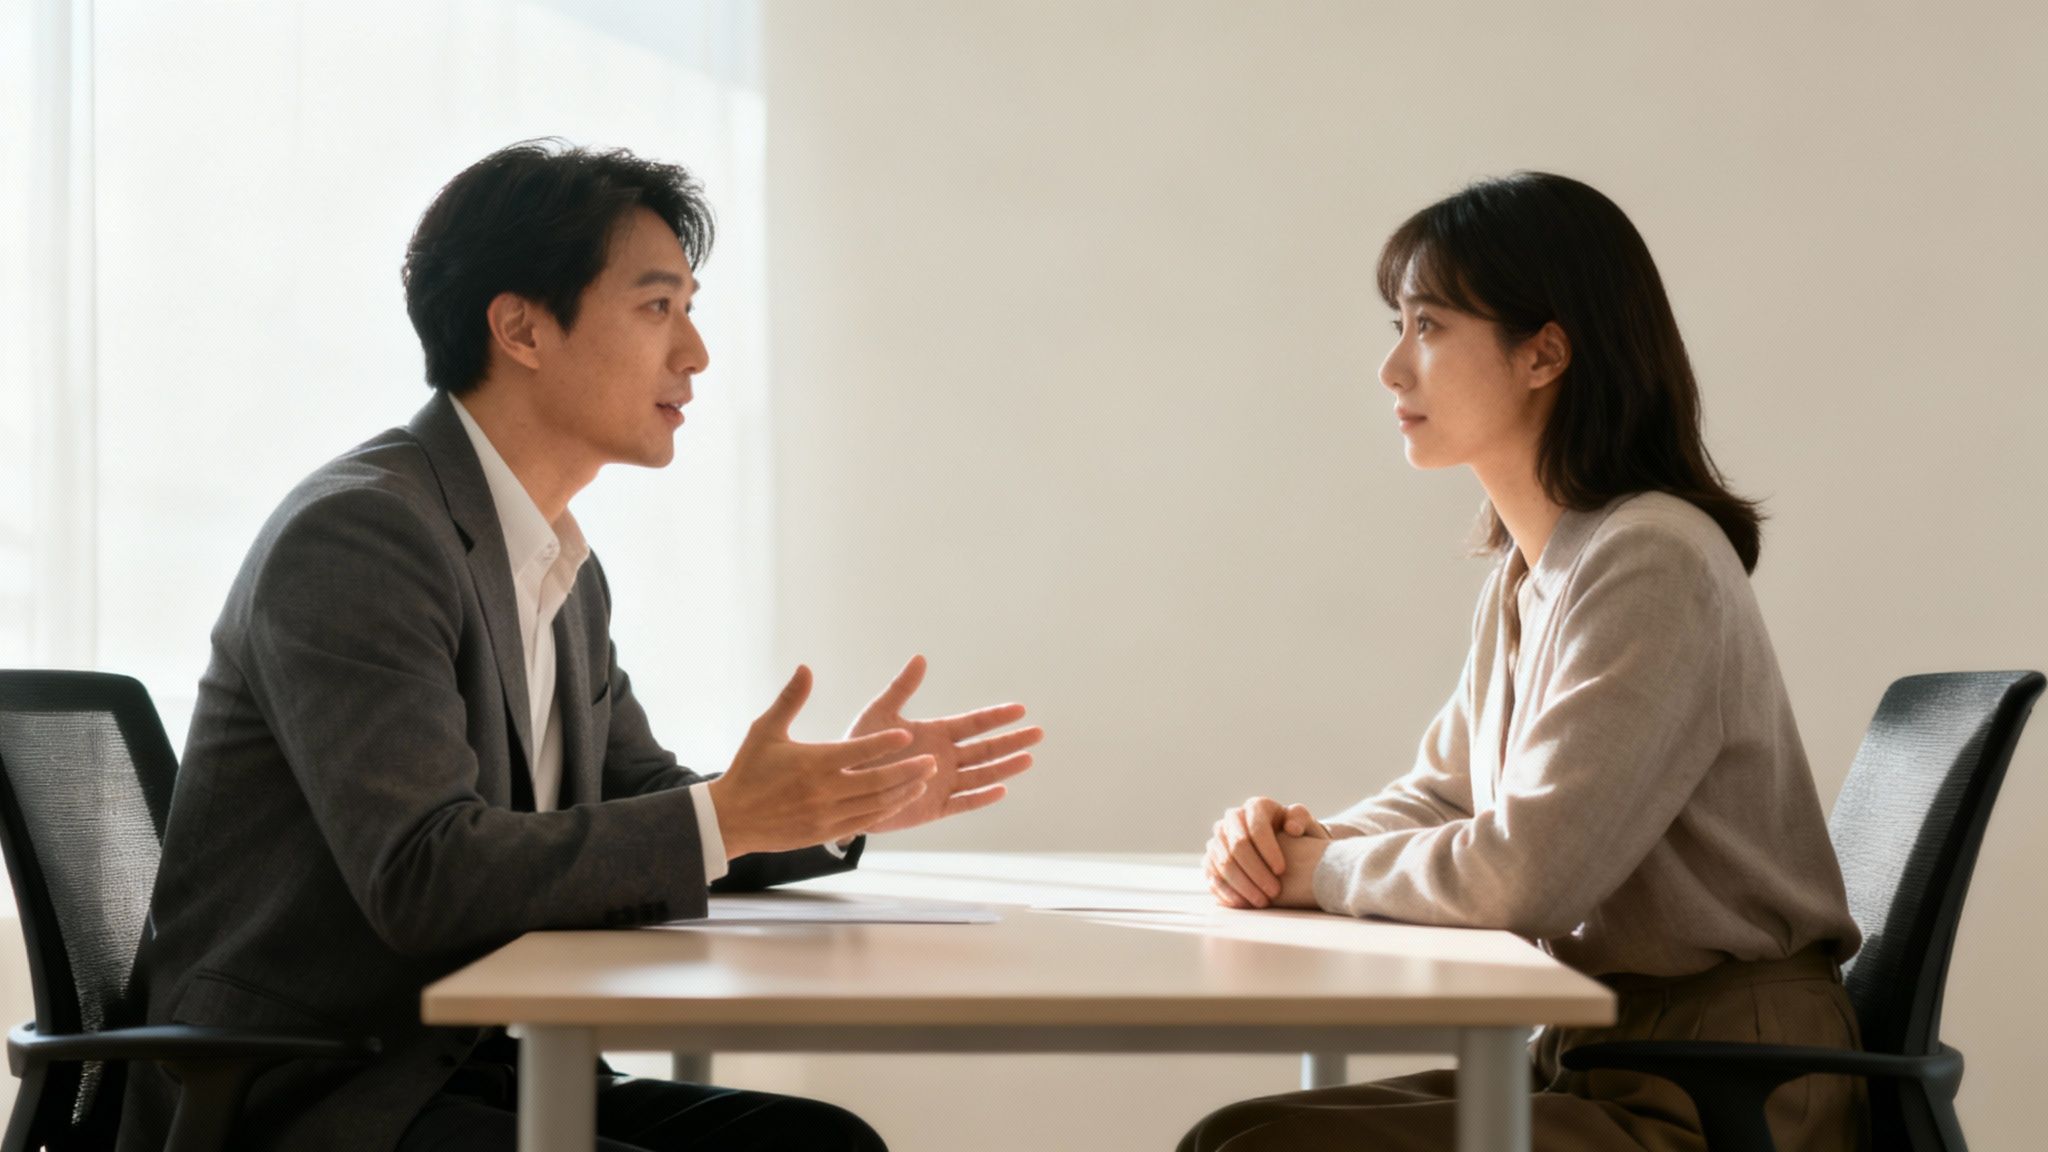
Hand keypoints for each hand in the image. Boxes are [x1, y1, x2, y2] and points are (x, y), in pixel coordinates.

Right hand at [709, 665, 937, 857]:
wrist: (731, 819)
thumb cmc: (749, 769)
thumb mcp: (766, 730)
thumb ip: (790, 699)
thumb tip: (806, 668)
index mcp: (814, 762)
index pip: (858, 752)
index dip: (885, 744)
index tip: (909, 735)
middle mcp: (824, 790)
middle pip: (878, 781)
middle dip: (909, 771)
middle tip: (932, 761)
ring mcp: (827, 814)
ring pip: (876, 804)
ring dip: (903, 792)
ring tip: (923, 779)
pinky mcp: (825, 832)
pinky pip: (865, 822)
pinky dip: (886, 811)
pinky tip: (900, 800)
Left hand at [846, 654, 1041, 833]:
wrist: (841, 786)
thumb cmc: (858, 748)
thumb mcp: (879, 714)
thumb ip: (901, 689)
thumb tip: (920, 658)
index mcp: (936, 734)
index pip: (973, 724)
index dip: (996, 717)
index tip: (1020, 709)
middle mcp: (945, 758)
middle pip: (986, 749)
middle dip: (1012, 741)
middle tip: (1037, 733)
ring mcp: (942, 783)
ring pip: (981, 775)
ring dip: (1004, 767)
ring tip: (1028, 759)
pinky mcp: (934, 807)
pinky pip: (963, 803)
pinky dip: (982, 797)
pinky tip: (1001, 789)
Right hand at [1205, 796, 1329, 908]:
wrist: (1282, 845)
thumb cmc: (1295, 834)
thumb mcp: (1303, 823)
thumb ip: (1301, 819)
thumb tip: (1292, 828)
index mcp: (1254, 807)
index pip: (1256, 827)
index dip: (1267, 850)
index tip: (1282, 871)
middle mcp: (1231, 820)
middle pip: (1237, 846)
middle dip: (1256, 871)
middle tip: (1274, 892)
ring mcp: (1217, 840)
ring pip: (1223, 863)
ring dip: (1243, 885)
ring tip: (1263, 902)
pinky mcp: (1210, 860)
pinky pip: (1212, 877)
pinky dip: (1227, 892)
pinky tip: (1244, 904)